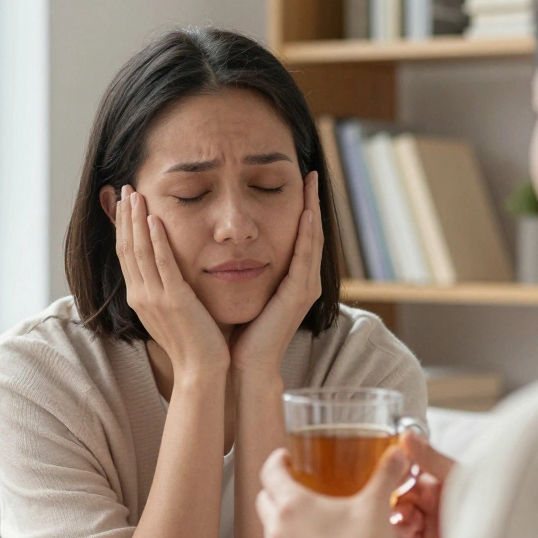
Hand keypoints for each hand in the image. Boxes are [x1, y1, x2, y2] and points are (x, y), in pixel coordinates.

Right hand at [115, 186, 228, 374]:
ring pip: (139, 252)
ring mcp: (155, 298)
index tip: (124, 204)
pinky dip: (156, 241)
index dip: (123, 227)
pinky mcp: (174, 300)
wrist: (201, 371)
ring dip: (136, 220)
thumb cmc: (193, 344)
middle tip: (125, 188)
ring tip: (135, 194)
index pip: (126, 255)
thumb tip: (168, 273)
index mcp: (139, 298)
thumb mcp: (172, 312)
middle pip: (126, 248)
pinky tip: (154, 219)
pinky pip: (162, 265)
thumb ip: (167, 290)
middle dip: (125, 217)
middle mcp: (141, 296)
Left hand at [229, 171, 323, 375]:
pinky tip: (306, 214)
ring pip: (311, 240)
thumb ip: (244, 269)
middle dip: (312, 202)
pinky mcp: (297, 296)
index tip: (298, 181)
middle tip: (312, 173)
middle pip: (311, 232)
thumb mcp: (244, 290)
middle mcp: (303, 281)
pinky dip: (306, 235)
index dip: (301, 208)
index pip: (300, 235)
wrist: (246, 365)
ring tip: (312, 183)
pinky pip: (303, 258)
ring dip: (313, 210)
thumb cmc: (241, 332)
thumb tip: (225, 245)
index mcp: (291, 280)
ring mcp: (304, 288)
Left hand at [256, 445, 409, 537]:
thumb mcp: (376, 506)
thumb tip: (396, 454)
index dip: (277, 461)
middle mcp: (277, 530)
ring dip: (282, 519)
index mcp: (292, 506)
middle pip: (264, 499)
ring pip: (269, 528)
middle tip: (299, 485)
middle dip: (277, 489)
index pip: (269, 472)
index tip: (287, 458)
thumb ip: (385, 475)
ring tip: (309, 518)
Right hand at [391, 433, 456, 537]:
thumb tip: (406, 436)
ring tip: (406, 515)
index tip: (385, 469)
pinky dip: (397, 534)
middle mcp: (428, 505)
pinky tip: (408, 528)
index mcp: (436, 484)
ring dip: (394, 515)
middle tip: (391, 495)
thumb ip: (429, 458)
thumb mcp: (456, 476)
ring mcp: (424, 527)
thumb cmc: (488, 505)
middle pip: (395, 496)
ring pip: (394, 518)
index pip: (405, 475)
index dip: (394, 473)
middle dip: (390, 495)